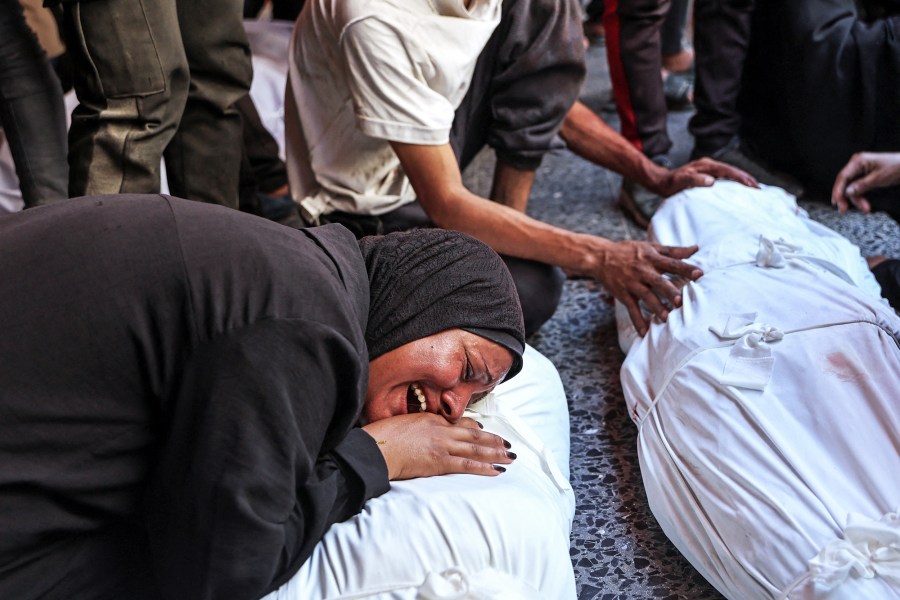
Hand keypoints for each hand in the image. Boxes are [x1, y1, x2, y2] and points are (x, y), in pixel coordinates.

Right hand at [361, 414, 514, 479]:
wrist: (375, 449)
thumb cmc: (382, 438)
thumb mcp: (403, 424)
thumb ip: (419, 427)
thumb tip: (425, 434)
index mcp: (432, 419)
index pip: (460, 423)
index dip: (477, 428)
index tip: (486, 431)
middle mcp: (441, 429)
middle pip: (474, 434)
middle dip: (494, 440)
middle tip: (508, 445)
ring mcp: (442, 445)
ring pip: (476, 449)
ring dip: (495, 453)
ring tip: (510, 457)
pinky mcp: (440, 462)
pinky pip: (467, 465)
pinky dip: (484, 468)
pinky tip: (496, 471)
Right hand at [592, 241, 701, 335]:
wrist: (600, 257)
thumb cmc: (629, 251)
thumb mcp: (650, 247)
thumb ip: (673, 250)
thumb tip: (696, 248)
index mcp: (652, 258)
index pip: (672, 263)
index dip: (686, 268)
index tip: (700, 274)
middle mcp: (642, 270)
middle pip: (658, 281)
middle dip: (669, 291)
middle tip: (680, 301)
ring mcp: (632, 283)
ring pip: (645, 296)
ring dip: (656, 308)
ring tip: (666, 319)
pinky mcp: (623, 294)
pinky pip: (631, 309)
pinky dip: (637, 321)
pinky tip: (645, 332)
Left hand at [650, 157, 758, 197]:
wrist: (661, 182)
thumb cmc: (669, 183)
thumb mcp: (679, 181)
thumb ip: (694, 179)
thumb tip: (711, 181)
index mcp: (705, 165)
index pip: (727, 170)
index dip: (740, 177)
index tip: (751, 184)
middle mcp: (708, 165)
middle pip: (732, 170)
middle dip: (746, 178)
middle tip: (758, 188)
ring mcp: (708, 170)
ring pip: (729, 173)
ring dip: (742, 180)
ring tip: (754, 189)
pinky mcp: (707, 175)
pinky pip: (724, 178)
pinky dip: (734, 182)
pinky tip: (740, 189)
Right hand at [831, 152, 899, 213]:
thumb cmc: (897, 166)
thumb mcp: (878, 178)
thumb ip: (861, 185)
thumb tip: (847, 192)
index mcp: (858, 161)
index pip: (843, 177)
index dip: (838, 191)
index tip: (837, 202)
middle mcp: (857, 165)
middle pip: (845, 183)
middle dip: (845, 197)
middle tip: (844, 209)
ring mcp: (860, 171)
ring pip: (851, 188)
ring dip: (856, 200)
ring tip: (864, 208)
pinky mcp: (864, 177)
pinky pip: (858, 188)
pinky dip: (860, 197)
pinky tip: (864, 204)